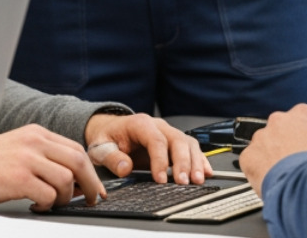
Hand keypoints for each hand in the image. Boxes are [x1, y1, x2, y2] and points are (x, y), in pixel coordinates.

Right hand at [0, 124, 102, 208]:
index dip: (90, 171)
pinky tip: (36, 204)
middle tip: (89, 199)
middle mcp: (33, 142)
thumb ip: (43, 155)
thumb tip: (73, 177)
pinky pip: (49, 195)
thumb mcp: (18, 148)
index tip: (95, 187)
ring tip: (51, 202)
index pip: (75, 149)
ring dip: (65, 198)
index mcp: (36, 132)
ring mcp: (26, 159)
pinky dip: (48, 205)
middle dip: (89, 184)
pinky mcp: (19, 178)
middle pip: (78, 161)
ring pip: (66, 180)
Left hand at [84, 113, 209, 185]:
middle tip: (183, 182)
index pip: (155, 140)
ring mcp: (168, 133)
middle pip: (176, 140)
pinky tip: (206, 173)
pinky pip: (191, 148)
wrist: (109, 130)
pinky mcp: (174, 143)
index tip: (160, 179)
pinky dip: (200, 160)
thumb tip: (125, 168)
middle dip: (182, 162)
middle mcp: (157, 126)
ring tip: (197, 180)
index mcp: (139, 124)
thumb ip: (111, 157)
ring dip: (195, 162)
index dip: (160, 160)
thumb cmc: (106, 138)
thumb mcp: (100, 147)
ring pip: (187, 143)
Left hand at [239, 104, 306, 196]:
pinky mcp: (248, 155)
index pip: (302, 118)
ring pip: (265, 144)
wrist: (306, 189)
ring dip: (273, 155)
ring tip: (287, 173)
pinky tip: (273, 178)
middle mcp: (279, 120)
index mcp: (303, 114)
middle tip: (298, 162)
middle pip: (281, 129)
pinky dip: (259, 169)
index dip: (306, 135)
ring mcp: (261, 137)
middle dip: (287, 144)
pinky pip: (252, 160)